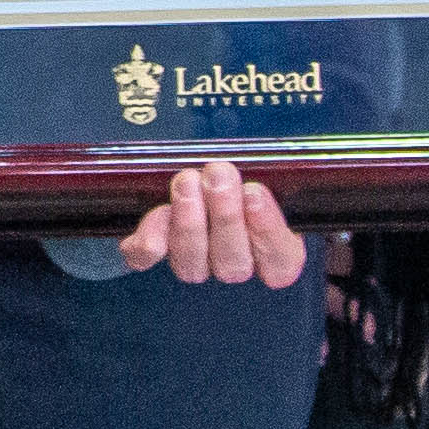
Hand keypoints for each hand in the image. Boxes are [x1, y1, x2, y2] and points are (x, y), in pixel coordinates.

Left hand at [116, 156, 307, 288]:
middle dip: (225, 217)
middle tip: (220, 176)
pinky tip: (154, 221)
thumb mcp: (262, 167)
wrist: (199, 167)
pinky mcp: (154, 252)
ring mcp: (194, 263)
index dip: (268, 232)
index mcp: (271, 251)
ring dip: (189, 222)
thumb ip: (269, 171)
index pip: (281, 263)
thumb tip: (269, 164)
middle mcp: (232, 264)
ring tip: (188, 182)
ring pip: (192, 264)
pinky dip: (150, 237)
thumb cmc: (240, 169)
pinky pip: (146, 257)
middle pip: (233, 264)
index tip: (256, 194)